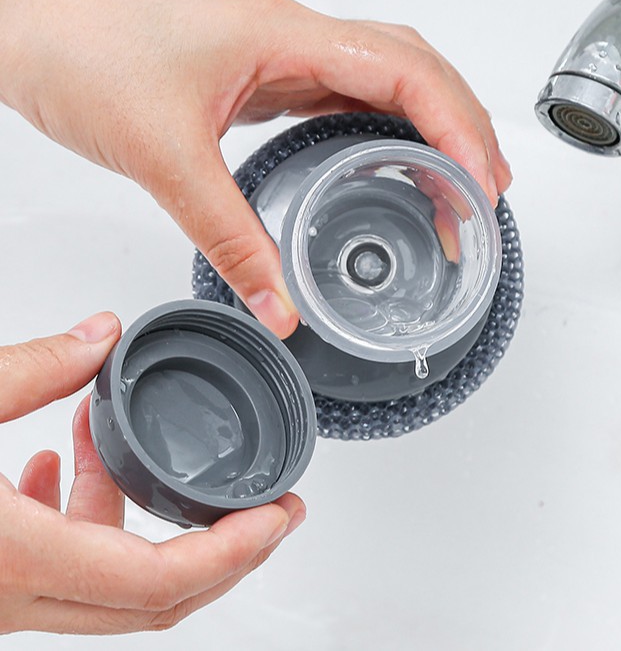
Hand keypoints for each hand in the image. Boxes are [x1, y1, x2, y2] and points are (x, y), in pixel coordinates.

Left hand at [0, 0, 510, 337]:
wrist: (25, 23)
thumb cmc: (74, 46)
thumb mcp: (165, 154)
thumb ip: (228, 238)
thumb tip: (276, 305)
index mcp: (281, 34)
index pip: (404, 73)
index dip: (456, 128)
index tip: (481, 185)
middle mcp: (289, 37)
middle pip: (411, 71)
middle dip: (459, 130)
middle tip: (481, 196)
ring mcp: (276, 56)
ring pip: (379, 84)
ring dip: (424, 132)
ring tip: (450, 187)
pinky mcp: (257, 78)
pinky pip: (338, 100)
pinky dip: (375, 136)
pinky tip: (381, 168)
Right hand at [0, 312, 304, 633]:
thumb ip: (36, 370)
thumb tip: (101, 337)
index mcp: (20, 560)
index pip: (158, 580)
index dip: (230, 551)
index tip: (275, 517)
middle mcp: (14, 600)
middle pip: (155, 600)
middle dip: (225, 553)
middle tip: (271, 514)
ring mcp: (4, 600)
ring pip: (108, 584)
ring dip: (141, 520)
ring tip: (150, 464)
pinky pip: (61, 569)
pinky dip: (84, 520)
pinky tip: (66, 472)